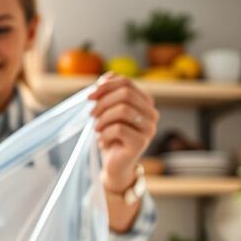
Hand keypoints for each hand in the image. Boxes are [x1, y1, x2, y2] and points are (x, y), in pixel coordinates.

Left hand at [88, 73, 158, 192]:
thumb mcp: (107, 113)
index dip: (106, 86)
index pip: (127, 83)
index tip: (89, 96)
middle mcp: (151, 114)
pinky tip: (101, 141)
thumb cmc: (110, 138)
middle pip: (125, 94)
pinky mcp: (141, 143)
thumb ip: (109, 93)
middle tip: (91, 114)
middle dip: (103, 102)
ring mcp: (149, 128)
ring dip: (103, 119)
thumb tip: (108, 75)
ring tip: (96, 129)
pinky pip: (118, 129)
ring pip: (123, 110)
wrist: (114, 165)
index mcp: (144, 102)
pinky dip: (104, 134)